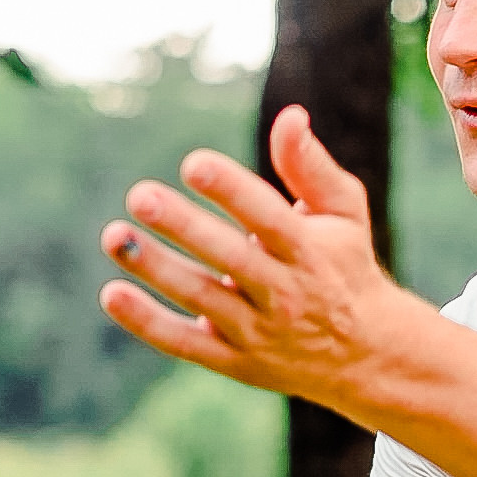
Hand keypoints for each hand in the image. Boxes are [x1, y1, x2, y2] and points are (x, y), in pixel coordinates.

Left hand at [97, 105, 427, 410]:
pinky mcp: (233, 361)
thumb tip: (289, 115)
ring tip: (114, 236)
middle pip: (230, 258)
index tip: (193, 164)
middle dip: (184, 227)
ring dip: (155, 268)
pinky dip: (147, 322)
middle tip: (140, 194)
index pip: (268, 218)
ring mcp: (257, 331)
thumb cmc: (343, 265)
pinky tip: (112, 293)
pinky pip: (184, 343)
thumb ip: (311, 166)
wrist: (364, 355)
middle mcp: (283, 293)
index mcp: (309, 251)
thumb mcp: (344, 213)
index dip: (232, 191)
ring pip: (200, 298)